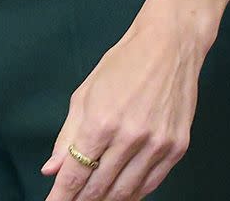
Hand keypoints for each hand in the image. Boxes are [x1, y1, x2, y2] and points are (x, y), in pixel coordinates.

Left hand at [39, 14, 211, 200]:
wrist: (169, 45)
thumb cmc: (124, 63)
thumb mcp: (86, 93)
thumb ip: (68, 135)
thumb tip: (52, 169)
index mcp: (101, 121)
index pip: (75, 173)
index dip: (61, 196)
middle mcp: (130, 137)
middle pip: (99, 187)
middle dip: (82, 200)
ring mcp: (156, 145)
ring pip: (125, 192)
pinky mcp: (177, 148)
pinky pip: (151, 184)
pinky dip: (134, 193)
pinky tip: (121, 193)